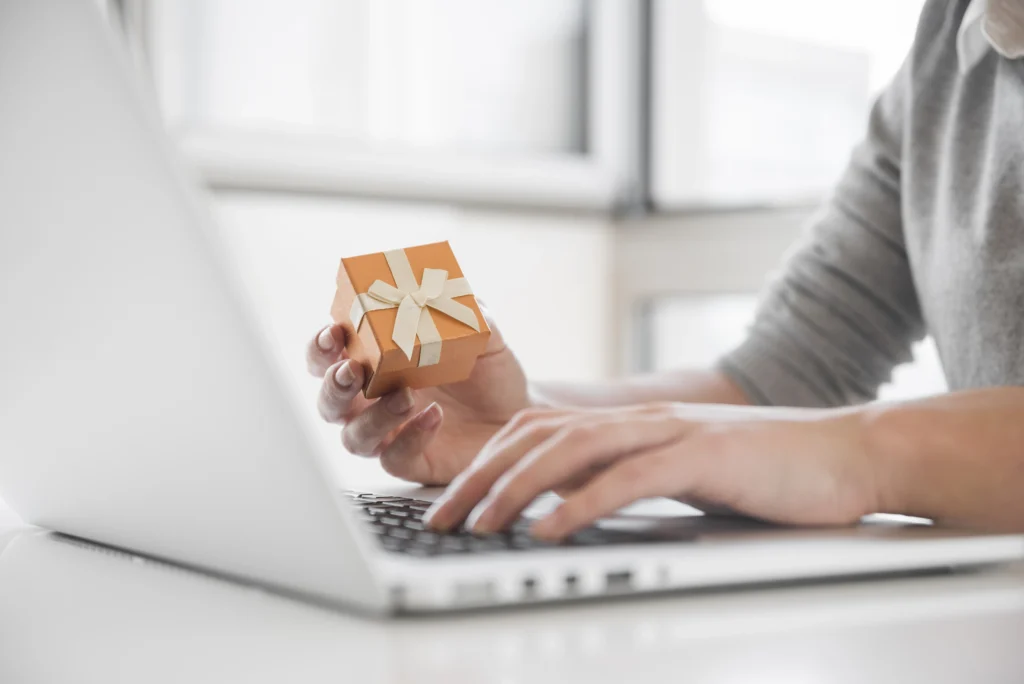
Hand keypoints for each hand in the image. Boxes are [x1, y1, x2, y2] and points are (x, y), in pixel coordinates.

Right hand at [307, 310, 529, 484]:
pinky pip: (395, 459)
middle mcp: (374, 401)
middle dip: (333, 387)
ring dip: (371, 417)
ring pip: (353, 438)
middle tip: (352, 371)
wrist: (517, 410)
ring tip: (404, 396)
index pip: (328, 357)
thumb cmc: (488, 370)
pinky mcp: (414, 462)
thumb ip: (464, 311)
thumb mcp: (482, 333)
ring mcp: (391, 434)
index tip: (334, 332)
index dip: (320, 348)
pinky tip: (434, 417)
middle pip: (329, 401)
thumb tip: (451, 290)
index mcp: (376, 362)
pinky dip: (409, 439)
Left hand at [424, 403, 879, 539]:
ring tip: (478, 525)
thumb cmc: (763, 472)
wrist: (845, 454)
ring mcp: (668, 432)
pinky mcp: (701, 456)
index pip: (536, 432)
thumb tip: (567, 505)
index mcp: (629, 423)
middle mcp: (639, 419)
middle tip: (439, 520)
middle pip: (536, 438)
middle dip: (479, 479)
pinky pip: (626, 480)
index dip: (485, 464)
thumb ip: (624, 479)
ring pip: (569, 453)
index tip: (450, 504)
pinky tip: (546, 530)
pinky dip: (578, 505)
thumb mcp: (678, 472)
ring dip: (515, 491)